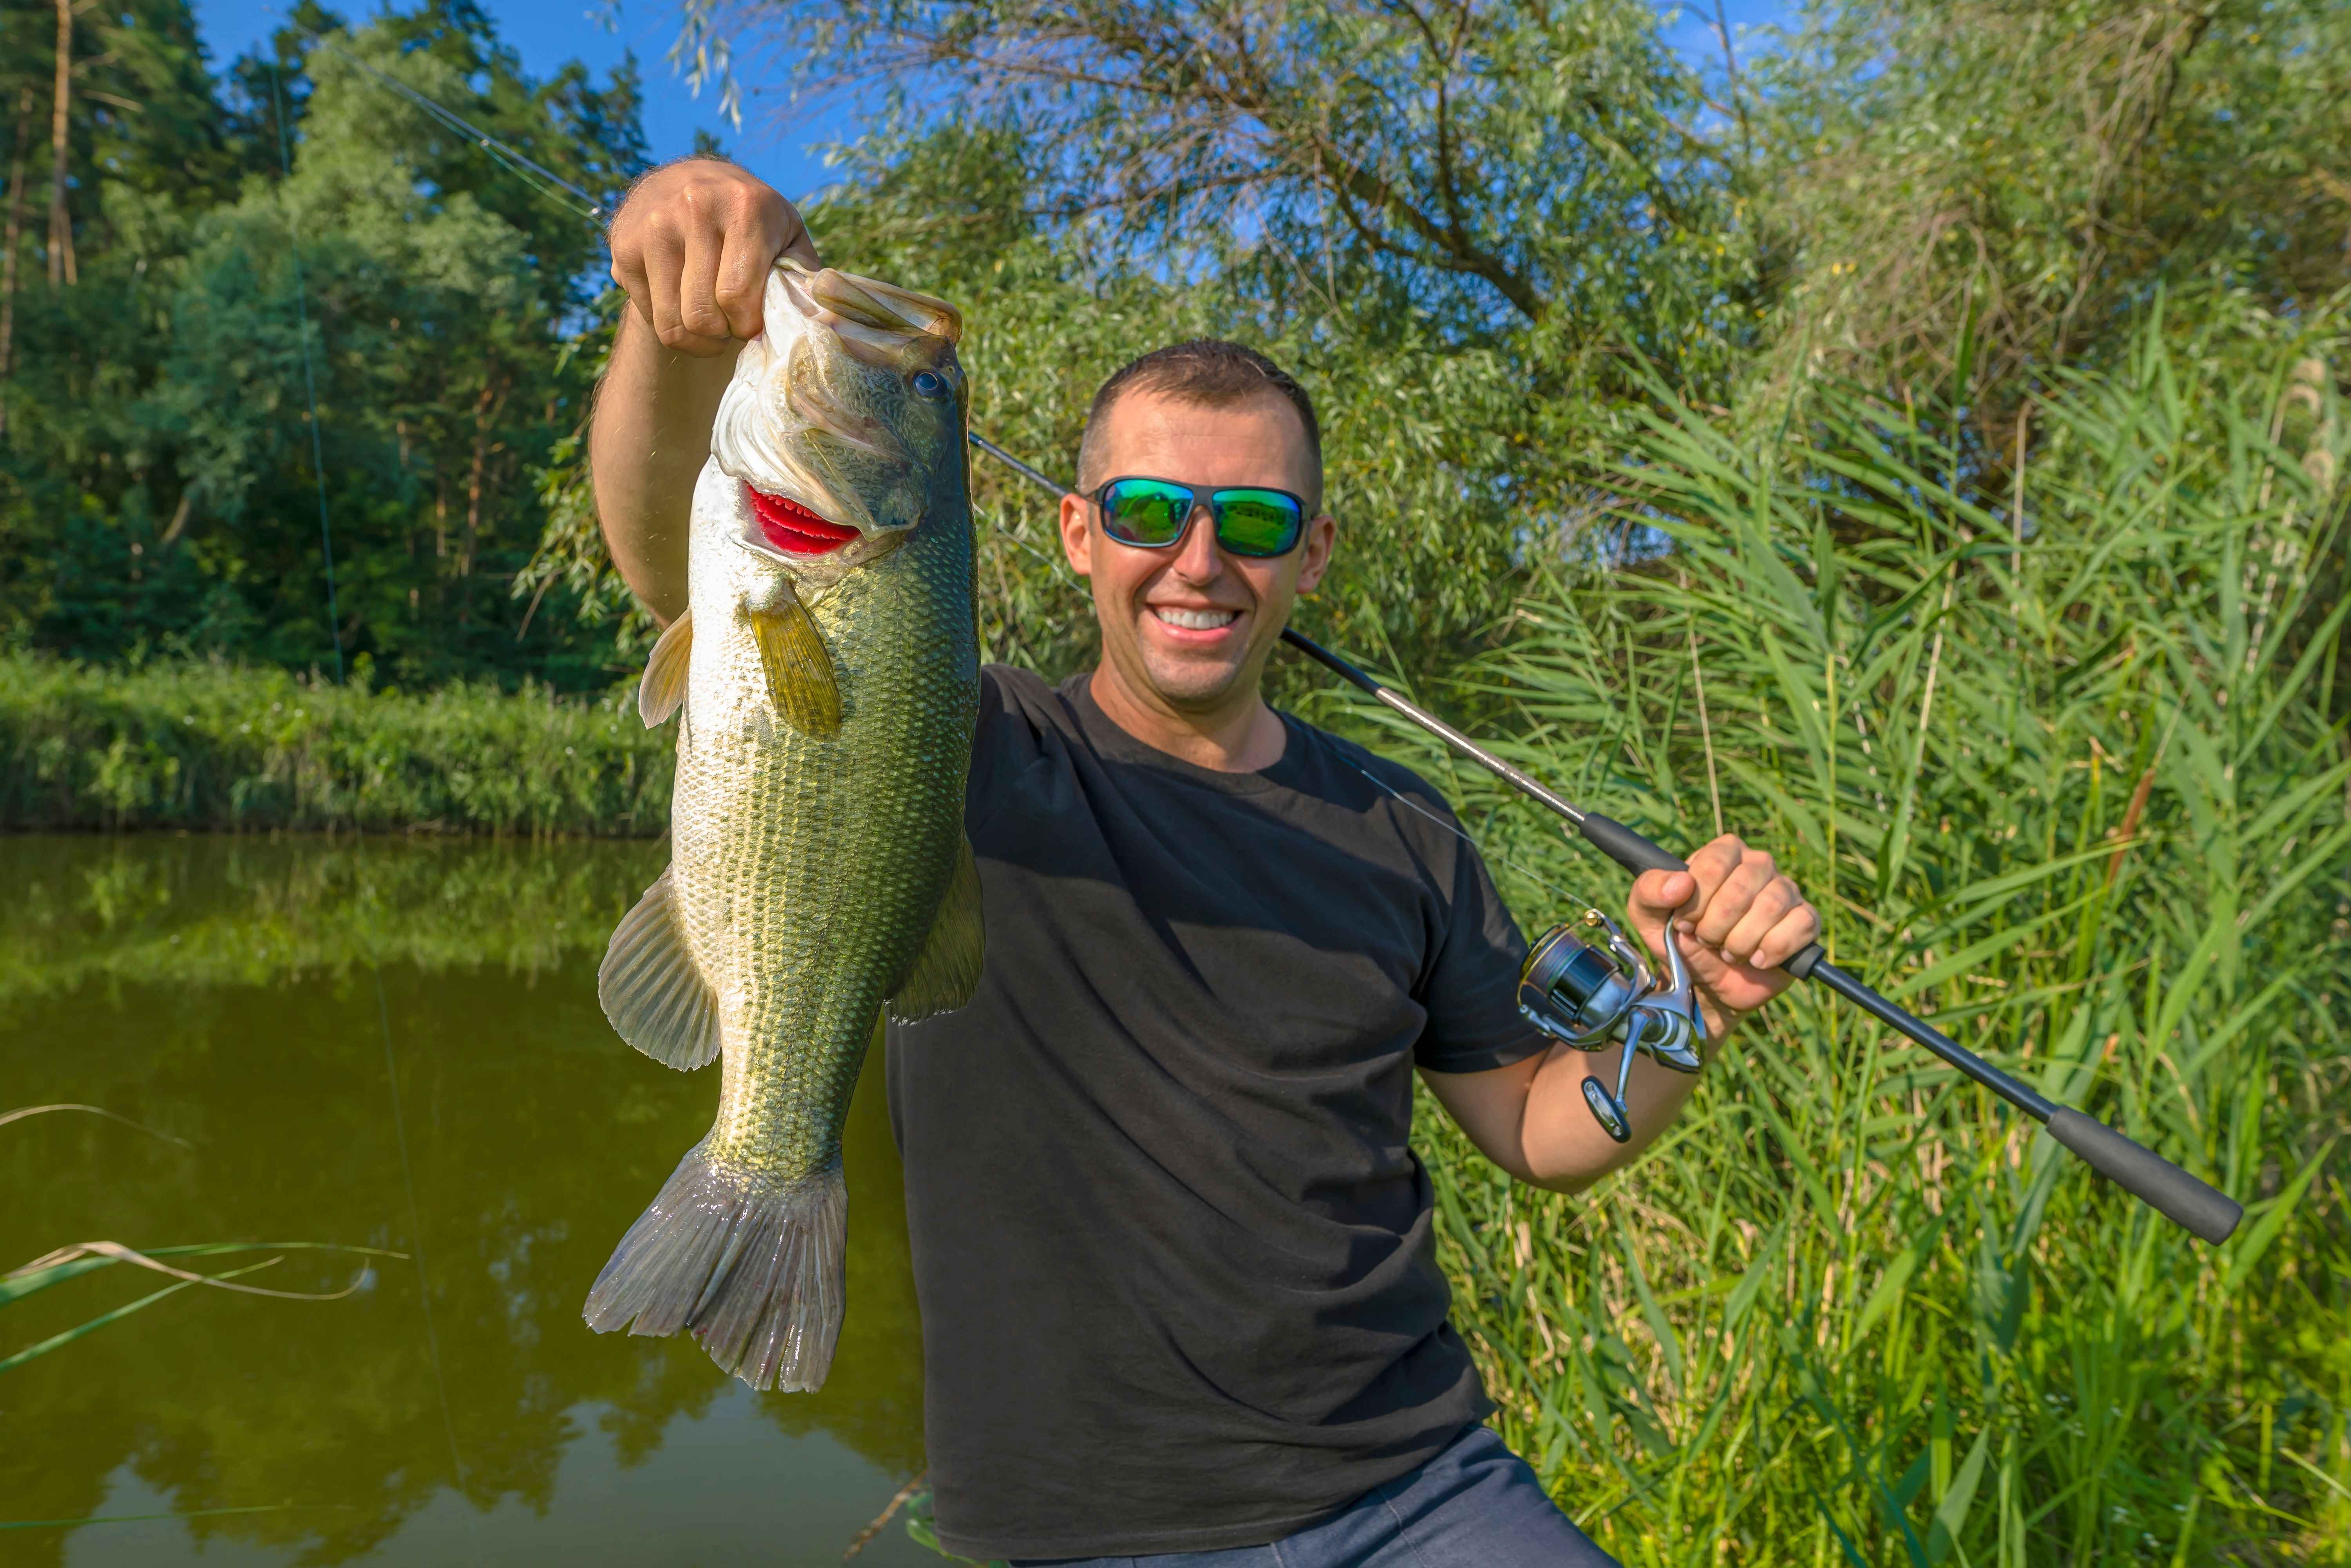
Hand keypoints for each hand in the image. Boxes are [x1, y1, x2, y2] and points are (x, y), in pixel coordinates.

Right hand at [608, 159, 819, 355]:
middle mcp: (693, 207)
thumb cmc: (752, 217)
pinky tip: (683, 299)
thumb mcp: (787, 233)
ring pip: (671, 324)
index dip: (748, 325)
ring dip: (696, 340)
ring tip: (711, 323)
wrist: (689, 179)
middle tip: (732, 326)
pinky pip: (648, 315)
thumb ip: (805, 275)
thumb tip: (819, 321)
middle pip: (702, 316)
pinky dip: (668, 322)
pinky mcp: (623, 245)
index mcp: (744, 207)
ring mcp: (653, 225)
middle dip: (722, 336)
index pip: (736, 296)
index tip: (754, 322)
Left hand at [1625, 835, 1819, 1032]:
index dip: (1695, 902)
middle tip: (1706, 940)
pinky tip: (1756, 959)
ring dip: (1740, 941)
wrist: (1705, 982)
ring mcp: (1786, 891)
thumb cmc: (1680, 938)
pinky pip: (1801, 926)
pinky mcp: (1805, 921)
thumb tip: (1681, 883)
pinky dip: (1773, 949)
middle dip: (1715, 926)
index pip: (1713, 864)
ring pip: (1770, 907)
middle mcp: (1758, 865)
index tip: (1684, 922)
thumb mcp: (1648, 915)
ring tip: (1728, 951)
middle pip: (1741, 888)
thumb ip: (1651, 891)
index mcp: (1724, 852)